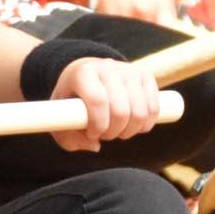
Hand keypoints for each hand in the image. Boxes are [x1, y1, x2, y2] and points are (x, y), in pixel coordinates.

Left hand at [51, 56, 165, 153]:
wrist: (88, 75)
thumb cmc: (73, 102)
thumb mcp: (60, 120)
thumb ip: (71, 139)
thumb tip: (95, 146)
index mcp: (83, 73)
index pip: (98, 101)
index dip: (98, 125)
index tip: (92, 135)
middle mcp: (108, 67)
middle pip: (121, 110)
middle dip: (114, 132)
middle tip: (105, 135)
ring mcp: (130, 70)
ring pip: (140, 112)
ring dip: (130, 130)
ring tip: (118, 131)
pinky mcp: (146, 75)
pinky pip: (154, 108)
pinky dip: (145, 124)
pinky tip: (134, 126)